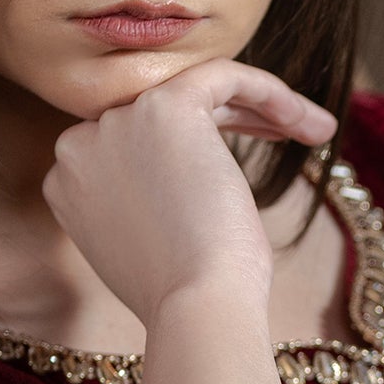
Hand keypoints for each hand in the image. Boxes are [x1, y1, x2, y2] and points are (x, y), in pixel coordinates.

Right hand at [37, 58, 337, 339]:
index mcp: (68, 182)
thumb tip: (180, 185)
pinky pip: (222, 75)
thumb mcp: (145, 247)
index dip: (191, 149)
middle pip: (161, 112)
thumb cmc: (186, 297)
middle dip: (229, 121)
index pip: (132, 142)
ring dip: (259, 106)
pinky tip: (312, 124)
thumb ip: (142, 204)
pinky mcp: (164, 106)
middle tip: (283, 138)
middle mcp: (79, 146)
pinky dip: (270, 91)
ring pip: (197, 89)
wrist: (197, 307)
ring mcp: (118, 122)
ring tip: (316, 133)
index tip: (237, 169)